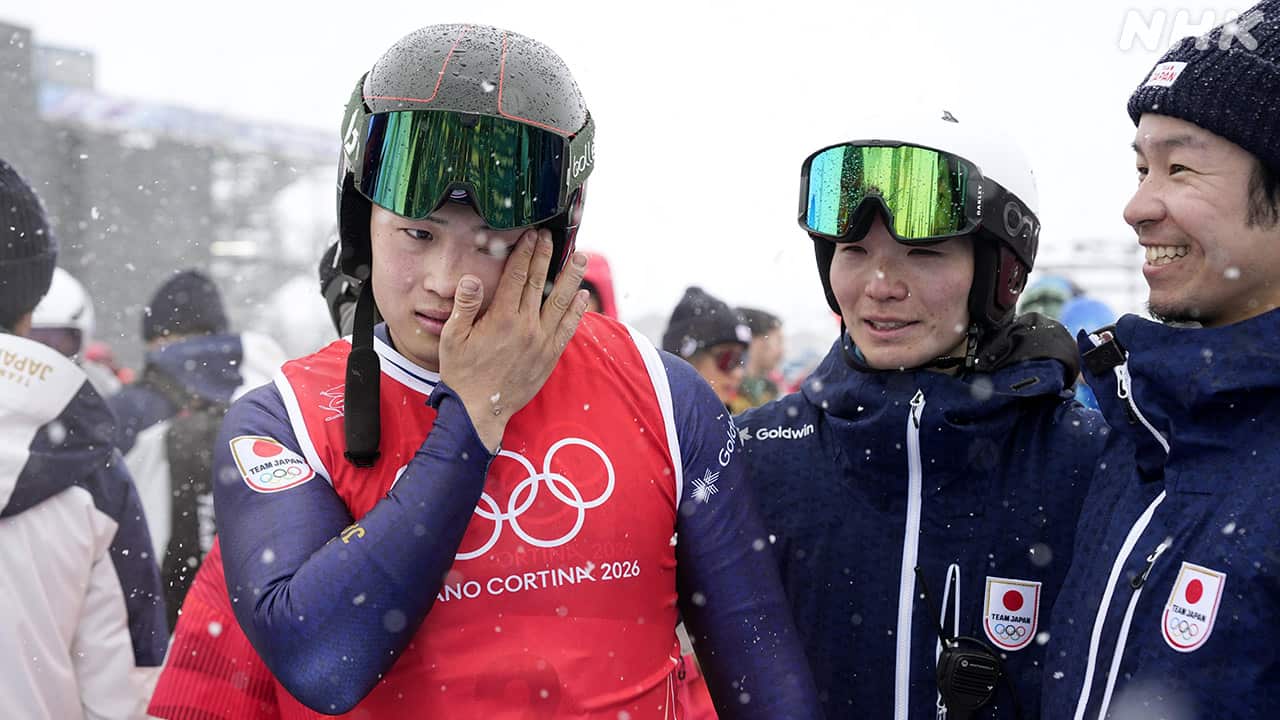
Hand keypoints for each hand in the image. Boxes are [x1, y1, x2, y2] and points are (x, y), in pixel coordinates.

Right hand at [438, 230, 588, 451]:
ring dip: (571, 277)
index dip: (525, 252)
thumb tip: (473, 279)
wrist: (479, 409)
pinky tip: (583, 295)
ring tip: (579, 258)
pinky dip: (577, 310)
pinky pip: (568, 328)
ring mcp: (541, 341)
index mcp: (502, 318)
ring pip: (561, 302)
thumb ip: (465, 306)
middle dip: (546, 256)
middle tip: (551, 236)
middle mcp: (526, 326)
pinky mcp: (550, 355)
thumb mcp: (452, 338)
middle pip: (539, 283)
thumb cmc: (462, 373)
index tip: (531, 235)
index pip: (517, 276)